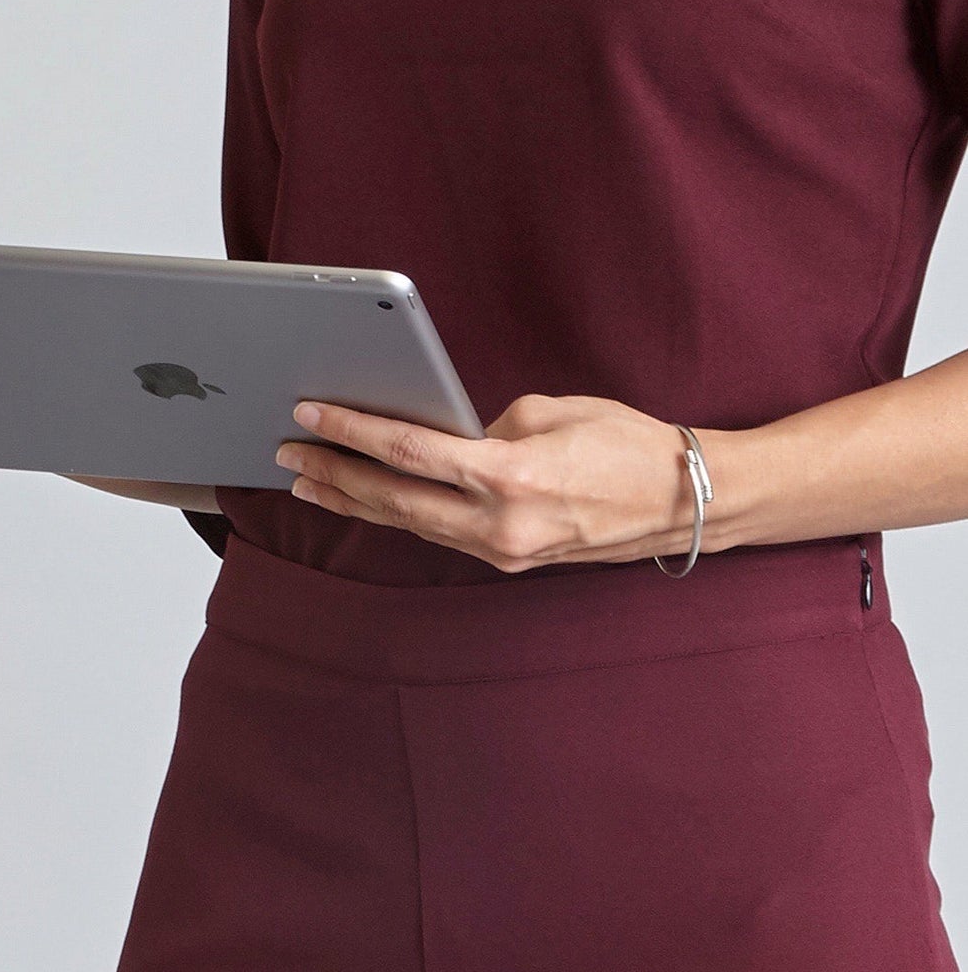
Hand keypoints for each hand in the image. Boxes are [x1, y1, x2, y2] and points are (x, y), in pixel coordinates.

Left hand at [272, 392, 708, 571]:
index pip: (410, 451)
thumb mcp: (553, 410)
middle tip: (287, 453)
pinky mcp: (510, 560)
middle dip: (335, 473)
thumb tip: (442, 435)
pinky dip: (397, 516)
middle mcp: (501, 524)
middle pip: (394, 499)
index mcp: (511, 476)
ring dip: (355, 501)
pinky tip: (367, 501)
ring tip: (309, 480)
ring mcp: (504, 551)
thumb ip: (485, 424)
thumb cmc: (628, 444)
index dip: (352, 431)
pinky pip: (438, 534)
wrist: (684, 501)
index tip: (309, 414)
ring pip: (410, 524)